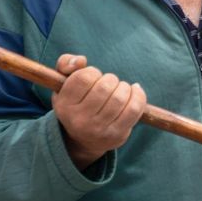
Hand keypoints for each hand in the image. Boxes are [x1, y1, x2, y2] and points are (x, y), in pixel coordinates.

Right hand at [52, 54, 146, 169]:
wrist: (85, 139)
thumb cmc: (76, 102)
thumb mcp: (63, 83)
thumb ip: (66, 63)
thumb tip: (80, 61)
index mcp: (64, 105)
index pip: (84, 78)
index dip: (93, 72)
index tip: (94, 77)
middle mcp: (79, 120)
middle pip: (104, 87)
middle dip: (111, 79)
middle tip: (109, 83)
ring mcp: (98, 130)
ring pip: (120, 98)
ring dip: (124, 87)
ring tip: (120, 89)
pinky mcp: (117, 135)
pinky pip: (134, 109)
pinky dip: (138, 95)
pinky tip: (134, 91)